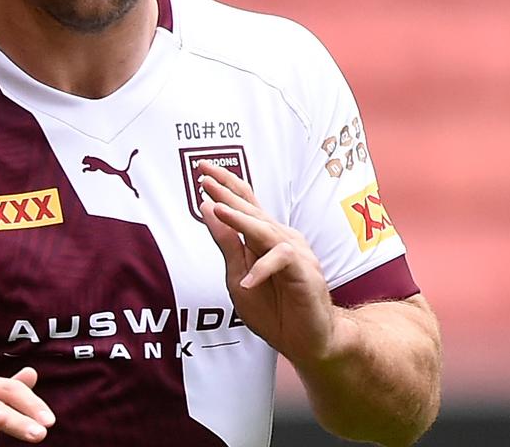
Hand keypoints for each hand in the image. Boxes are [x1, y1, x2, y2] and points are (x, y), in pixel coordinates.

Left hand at [195, 160, 340, 365]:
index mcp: (264, 238)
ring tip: (217, 208)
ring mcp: (295, 254)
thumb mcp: (238, 276)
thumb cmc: (275, 310)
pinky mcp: (305, 272)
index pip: (245, 204)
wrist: (307, 341)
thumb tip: (208, 208)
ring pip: (265, 230)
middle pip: (252, 210)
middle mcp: (281, 239)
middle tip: (203, 175)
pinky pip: (282, 261)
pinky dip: (262, 269)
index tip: (201, 168)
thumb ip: (226, 244)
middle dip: (227, 192)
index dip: (225, 184)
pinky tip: (247, 281)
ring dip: (241, 219)